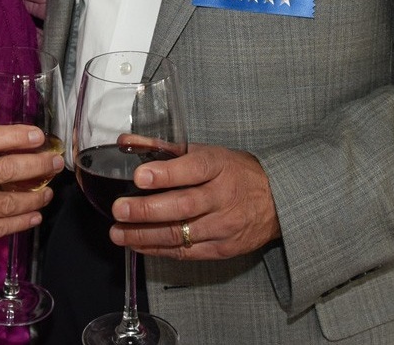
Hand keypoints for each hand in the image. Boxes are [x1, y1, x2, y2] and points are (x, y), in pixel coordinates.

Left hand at [109, 144, 279, 260]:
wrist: (275, 202)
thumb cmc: (234, 172)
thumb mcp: (206, 152)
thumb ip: (164, 148)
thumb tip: (126, 141)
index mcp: (219, 166)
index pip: (193, 169)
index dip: (165, 174)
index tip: (139, 176)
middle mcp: (222, 197)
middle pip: (182, 206)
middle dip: (147, 210)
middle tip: (119, 210)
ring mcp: (223, 226)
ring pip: (181, 233)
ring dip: (145, 235)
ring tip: (118, 233)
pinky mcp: (222, 249)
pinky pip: (186, 252)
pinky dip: (158, 249)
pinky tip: (138, 244)